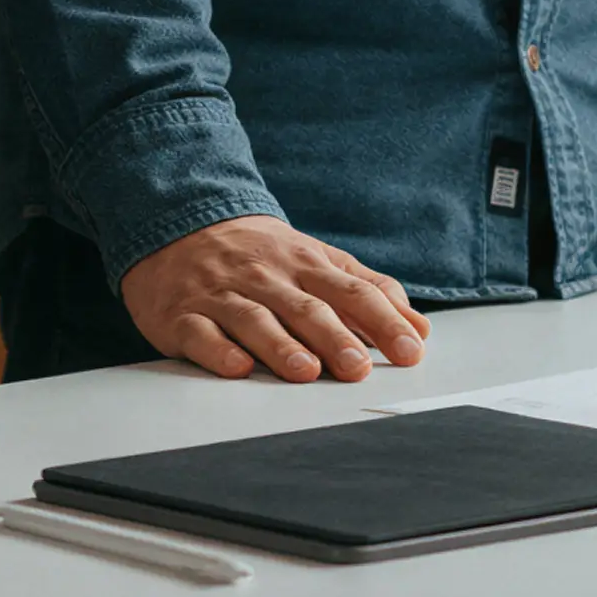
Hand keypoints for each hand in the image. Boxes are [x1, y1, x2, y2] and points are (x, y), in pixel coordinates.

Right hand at [120, 215, 430, 381]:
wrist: (178, 225)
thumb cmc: (260, 255)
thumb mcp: (316, 260)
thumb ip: (367, 291)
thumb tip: (418, 328)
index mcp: (305, 265)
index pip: (352, 292)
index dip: (383, 321)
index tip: (409, 350)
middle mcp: (267, 278)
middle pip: (306, 309)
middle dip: (335, 338)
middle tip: (358, 368)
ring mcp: (223, 295)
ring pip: (255, 320)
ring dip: (280, 346)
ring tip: (305, 371)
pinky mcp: (183, 315)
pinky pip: (201, 333)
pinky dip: (218, 350)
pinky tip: (238, 367)